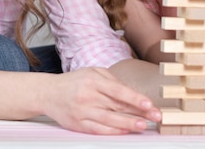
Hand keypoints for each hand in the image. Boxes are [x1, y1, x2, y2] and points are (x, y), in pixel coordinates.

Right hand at [43, 67, 160, 134]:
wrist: (49, 93)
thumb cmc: (75, 81)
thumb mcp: (93, 72)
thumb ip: (112, 81)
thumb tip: (133, 94)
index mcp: (93, 80)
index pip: (118, 90)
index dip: (135, 98)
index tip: (149, 104)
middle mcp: (87, 96)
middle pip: (117, 106)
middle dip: (138, 112)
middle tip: (155, 117)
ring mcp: (82, 112)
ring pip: (109, 120)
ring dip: (128, 124)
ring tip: (143, 126)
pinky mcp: (78, 124)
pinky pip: (98, 129)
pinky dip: (113, 131)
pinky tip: (125, 130)